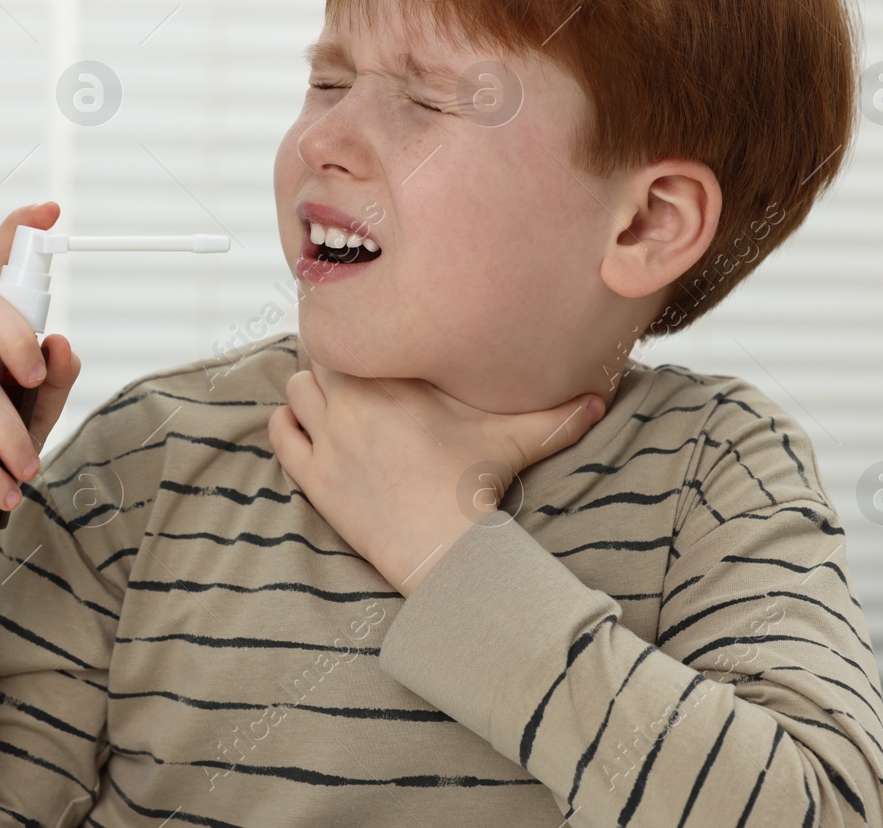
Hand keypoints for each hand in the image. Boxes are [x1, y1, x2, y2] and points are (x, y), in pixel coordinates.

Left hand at [268, 358, 604, 594]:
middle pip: (321, 356)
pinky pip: (281, 435)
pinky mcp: (314, 476)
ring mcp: (328, 439)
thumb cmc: (476, 487)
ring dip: (309, 391)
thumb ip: (558, 415)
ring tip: (331, 400)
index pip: (358, 333)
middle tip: (355, 375)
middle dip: (336, 362)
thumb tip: (601, 401)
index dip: (362, 337)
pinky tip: (304, 428)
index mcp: (395, 379)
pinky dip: (287, 425)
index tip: (374, 347)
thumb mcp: (517, 440)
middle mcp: (353, 401)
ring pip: (296, 389)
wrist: (445, 548)